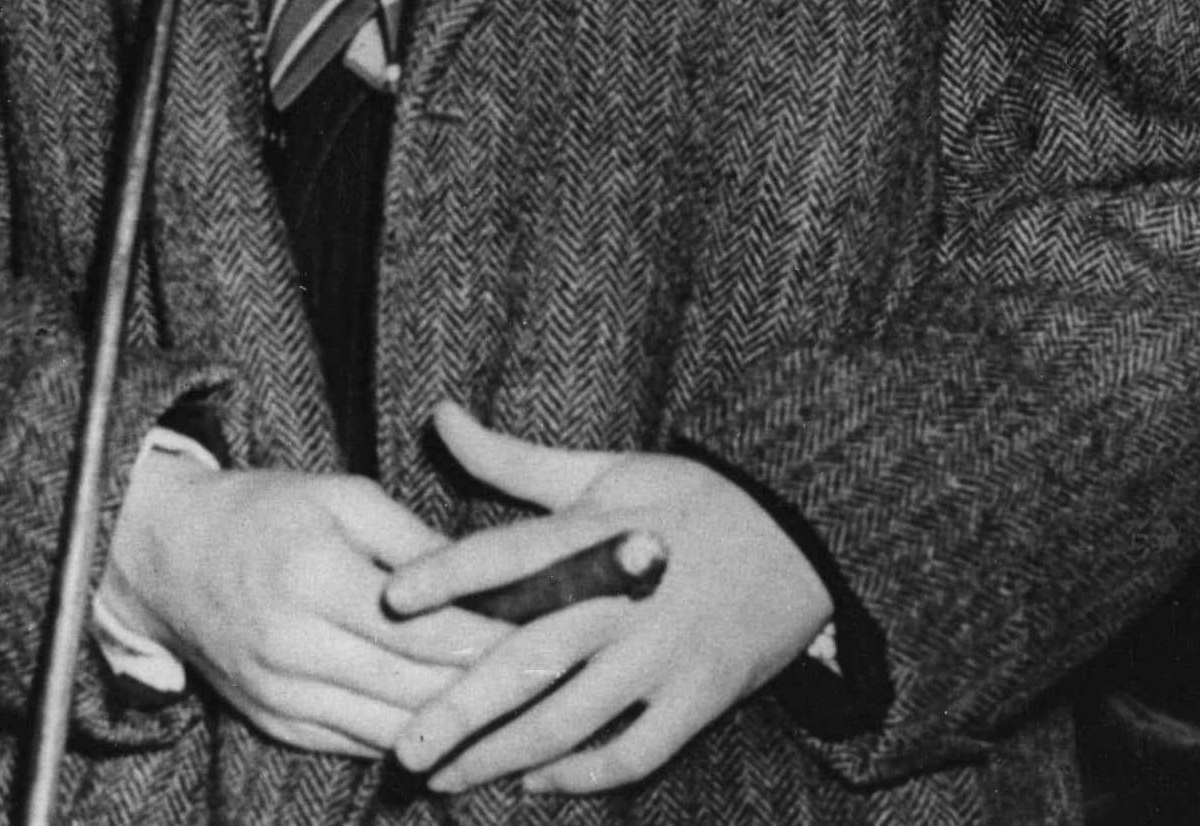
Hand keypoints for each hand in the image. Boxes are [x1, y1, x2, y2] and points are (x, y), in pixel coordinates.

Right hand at [106, 451, 512, 755]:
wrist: (164, 555)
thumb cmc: (264, 509)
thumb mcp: (341, 496)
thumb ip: (413, 540)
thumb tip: (484, 575)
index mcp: (316, 581)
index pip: (427, 630)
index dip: (494, 640)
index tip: (552, 634)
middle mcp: (295, 649)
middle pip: (414, 685)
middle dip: (490, 688)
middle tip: (555, 678)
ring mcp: (280, 695)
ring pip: (389, 727)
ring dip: (457, 726)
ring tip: (521, 712)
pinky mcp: (272, 721)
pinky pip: (354, 743)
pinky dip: (408, 738)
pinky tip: (457, 732)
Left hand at [384, 402, 837, 794]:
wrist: (806, 538)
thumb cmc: (695, 500)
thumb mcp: (612, 469)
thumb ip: (515, 459)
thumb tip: (441, 416)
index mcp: (605, 531)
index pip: (517, 551)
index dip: (453, 572)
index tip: (392, 598)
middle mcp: (629, 598)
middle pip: (533, 657)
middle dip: (462, 710)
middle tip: (403, 751)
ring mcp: (667, 654)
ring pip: (572, 719)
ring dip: (504, 756)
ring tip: (448, 780)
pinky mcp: (699, 698)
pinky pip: (633, 754)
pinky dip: (581, 776)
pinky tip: (537, 781)